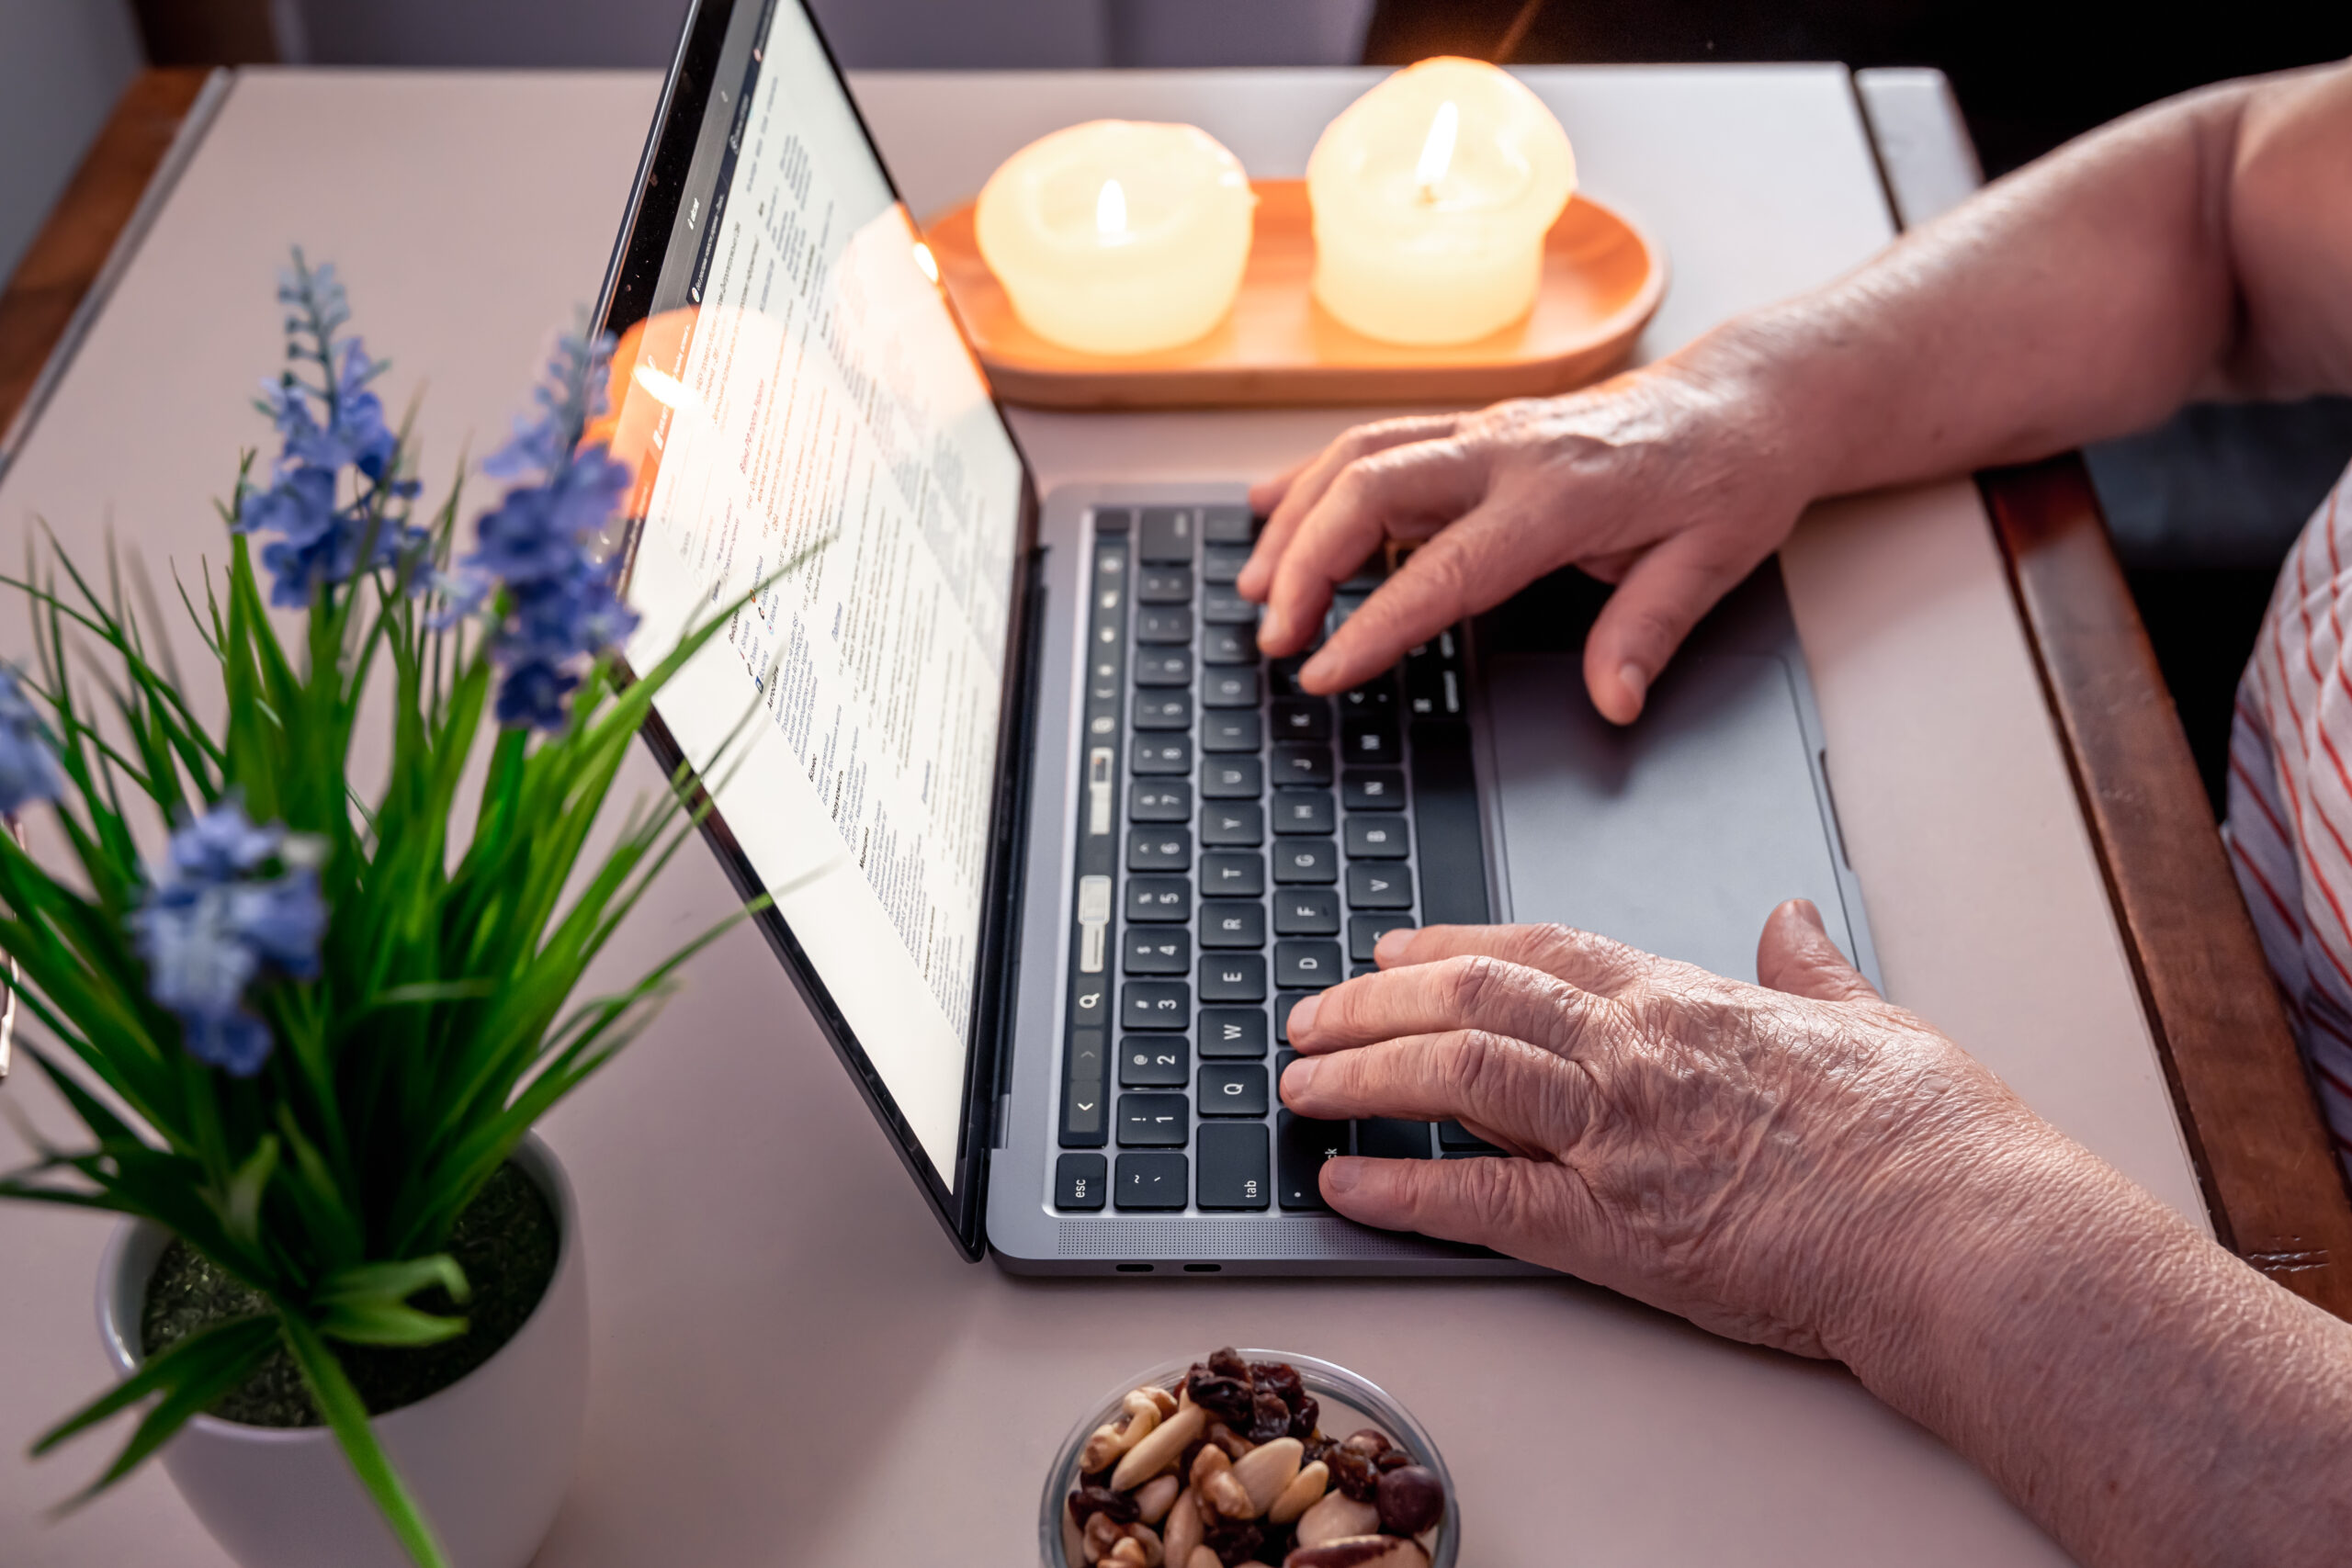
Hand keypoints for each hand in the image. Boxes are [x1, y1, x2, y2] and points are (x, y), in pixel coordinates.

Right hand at [1239, 355, 1812, 722]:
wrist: (1744, 398)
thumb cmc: (1729, 476)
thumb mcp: (1712, 562)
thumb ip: (1650, 631)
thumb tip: (1613, 701)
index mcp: (1562, 494)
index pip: (1445, 569)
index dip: (1375, 626)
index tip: (1324, 672)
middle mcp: (1509, 450)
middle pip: (1368, 486)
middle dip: (1304, 563)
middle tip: (1274, 637)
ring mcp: (1485, 431)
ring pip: (1358, 455)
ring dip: (1295, 519)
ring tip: (1255, 587)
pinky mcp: (1475, 428)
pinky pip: (1376, 441)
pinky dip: (1314, 476)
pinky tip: (1272, 508)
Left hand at [1276, 902, 2073, 1357]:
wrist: (1966, 1235)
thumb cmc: (1933, 1140)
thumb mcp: (1873, 1021)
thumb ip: (1812, 968)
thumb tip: (1790, 920)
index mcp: (1689, 999)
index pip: (1540, 949)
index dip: (1452, 944)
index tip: (1394, 949)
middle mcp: (1638, 1051)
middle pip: (1473, 996)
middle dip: (1374, 1001)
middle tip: (1311, 1014)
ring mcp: (1620, 1135)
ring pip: (1456, 1072)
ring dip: (1362, 1073)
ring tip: (1299, 1083)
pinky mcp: (1618, 1228)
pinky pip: (1480, 1198)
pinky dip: (1400, 1189)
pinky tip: (1344, 1184)